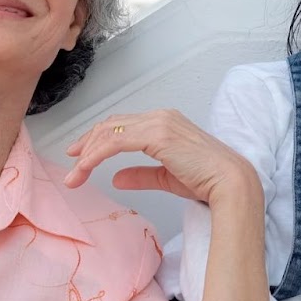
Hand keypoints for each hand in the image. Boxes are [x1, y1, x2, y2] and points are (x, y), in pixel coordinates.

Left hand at [64, 109, 260, 209]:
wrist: (229, 183)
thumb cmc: (206, 181)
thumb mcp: (166, 177)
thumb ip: (140, 175)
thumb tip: (116, 178)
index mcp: (165, 122)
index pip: (123, 125)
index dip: (99, 138)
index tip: (81, 154)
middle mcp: (161, 117)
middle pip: (112, 124)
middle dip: (87, 143)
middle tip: (71, 162)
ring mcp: (159, 123)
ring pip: (110, 132)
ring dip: (88, 153)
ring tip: (75, 173)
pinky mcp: (157, 135)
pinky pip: (116, 142)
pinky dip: (96, 155)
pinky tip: (86, 167)